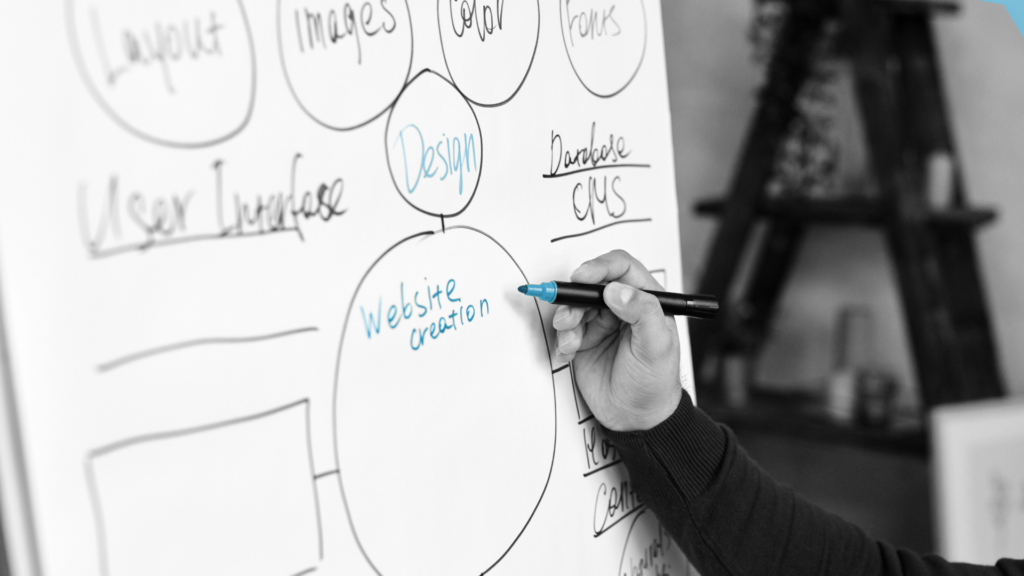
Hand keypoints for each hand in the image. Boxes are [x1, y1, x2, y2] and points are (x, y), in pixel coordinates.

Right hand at [552, 250, 681, 431]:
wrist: (636, 419)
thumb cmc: (655, 383)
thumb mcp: (657, 347)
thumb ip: (643, 313)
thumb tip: (616, 290)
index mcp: (646, 300)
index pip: (621, 268)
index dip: (600, 267)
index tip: (583, 277)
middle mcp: (622, 307)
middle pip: (591, 285)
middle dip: (575, 298)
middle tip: (568, 316)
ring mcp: (602, 323)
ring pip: (575, 306)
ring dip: (567, 321)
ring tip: (571, 342)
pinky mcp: (585, 339)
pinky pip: (566, 329)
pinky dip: (563, 338)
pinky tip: (570, 353)